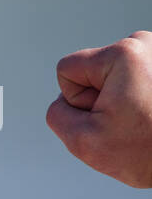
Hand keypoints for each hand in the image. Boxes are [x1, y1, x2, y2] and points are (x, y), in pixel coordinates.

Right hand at [46, 31, 151, 187]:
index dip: (78, 100)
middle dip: (103, 98)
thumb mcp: (82, 141)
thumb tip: (64, 102)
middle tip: (127, 120)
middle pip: (94, 70)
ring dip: (122, 99)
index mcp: (125, 54)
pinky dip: (140, 97)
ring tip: (142, 118)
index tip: (107, 115)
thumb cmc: (149, 153)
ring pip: (116, 75)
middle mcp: (148, 45)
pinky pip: (136, 79)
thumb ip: (56, 114)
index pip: (68, 69)